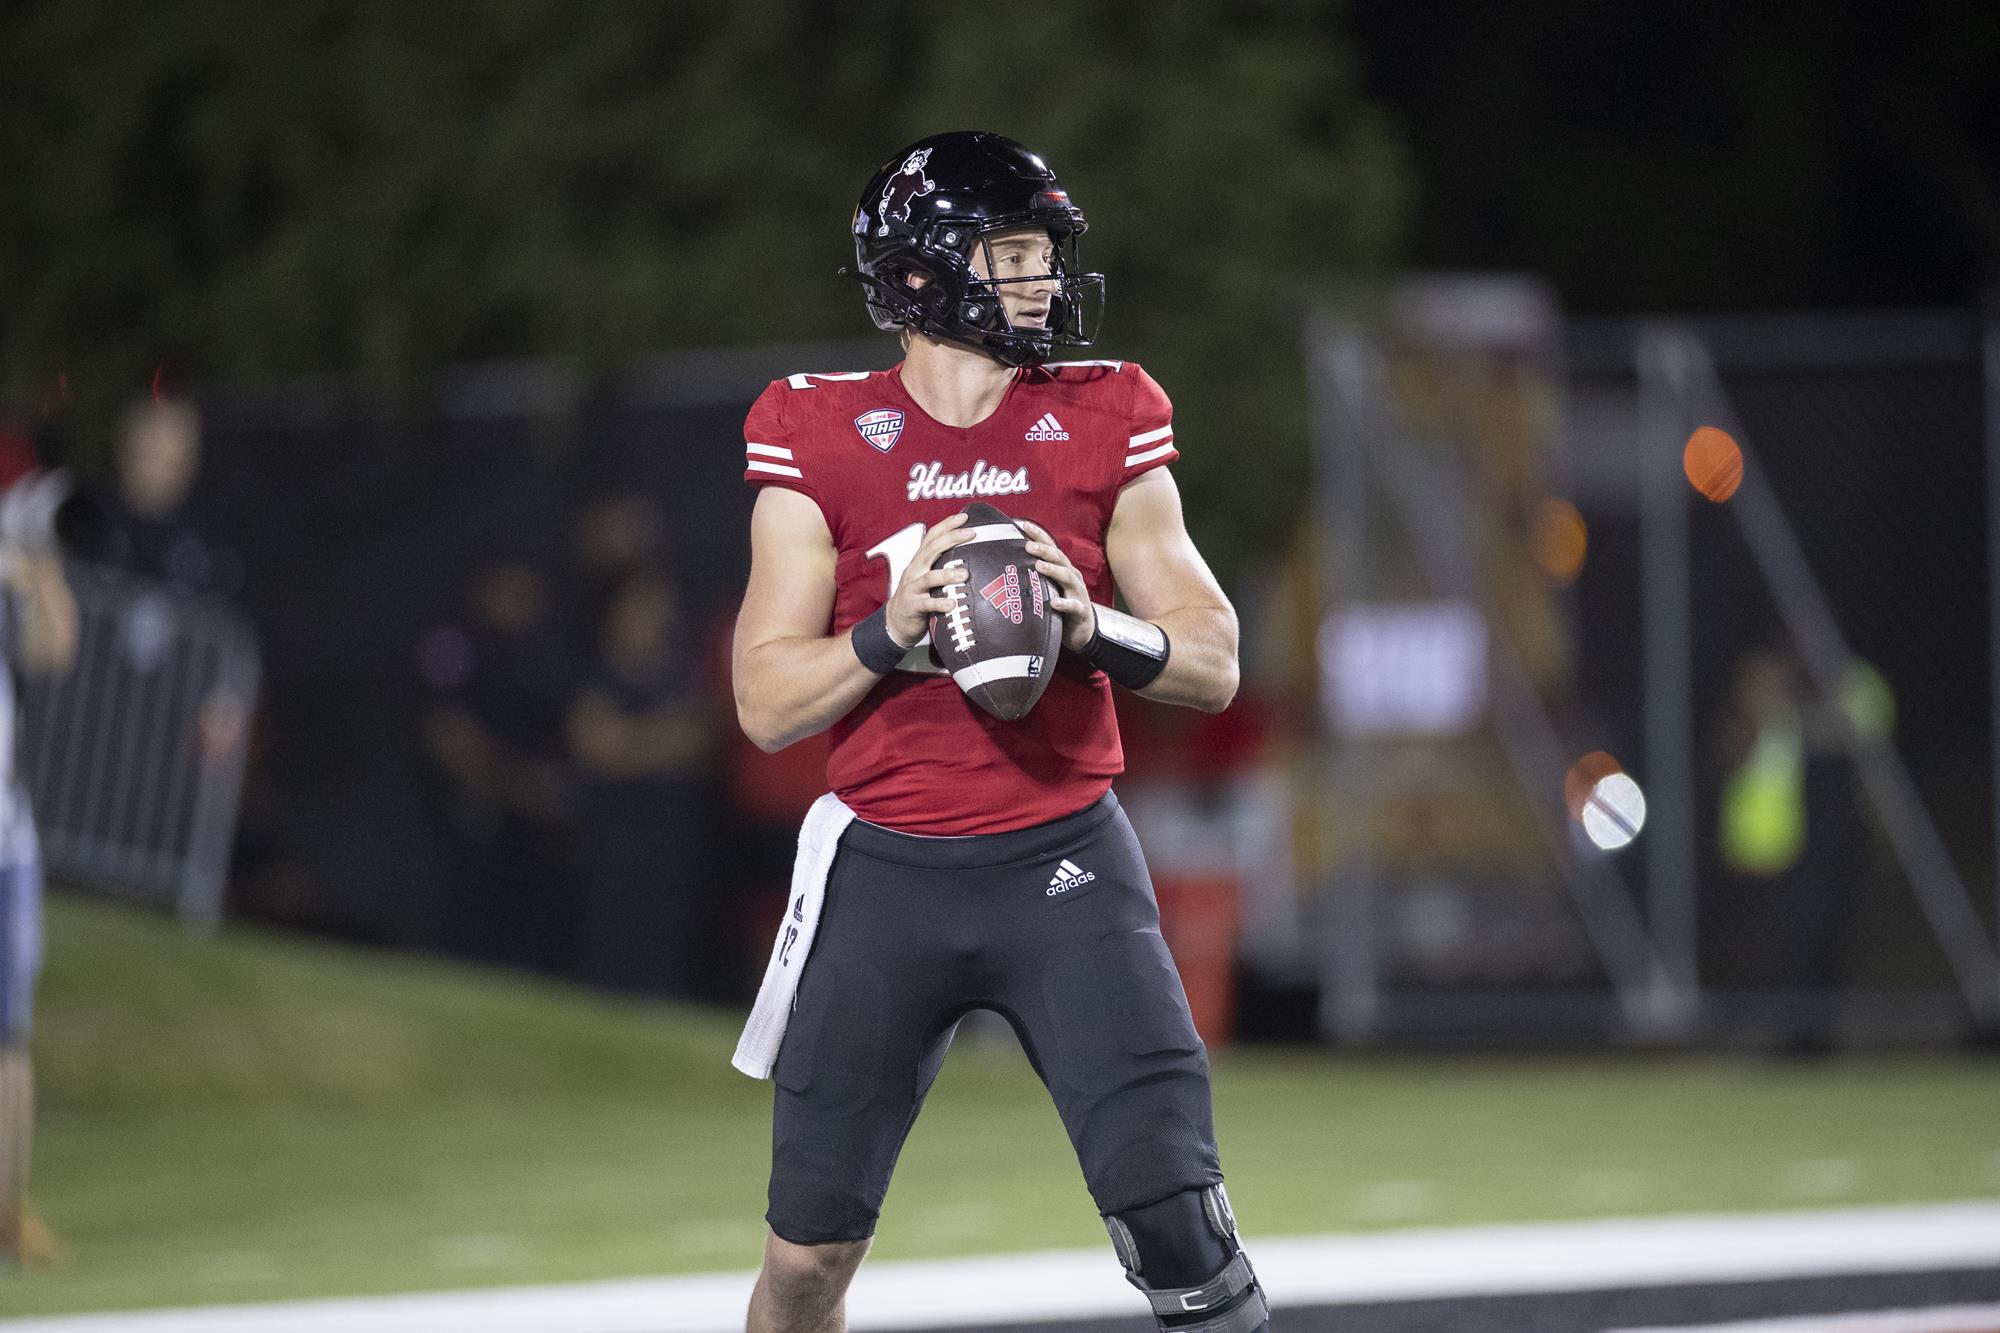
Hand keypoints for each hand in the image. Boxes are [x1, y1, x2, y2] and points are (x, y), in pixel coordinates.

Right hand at [886, 513, 975, 646]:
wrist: (896, 621)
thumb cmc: (918, 596)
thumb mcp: (927, 576)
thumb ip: (942, 565)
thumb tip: (970, 554)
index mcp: (919, 561)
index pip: (932, 537)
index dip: (947, 525)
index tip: (965, 517)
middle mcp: (915, 570)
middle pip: (931, 550)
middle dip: (951, 539)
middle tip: (971, 534)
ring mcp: (912, 588)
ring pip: (929, 578)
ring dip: (947, 574)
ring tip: (964, 574)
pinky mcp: (913, 606)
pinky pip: (927, 604)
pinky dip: (940, 603)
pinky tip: (952, 604)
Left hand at [1018, 519, 1095, 652]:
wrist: (1082, 630)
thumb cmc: (1060, 606)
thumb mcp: (1048, 587)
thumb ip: (1033, 575)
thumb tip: (1006, 564)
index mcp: (1063, 568)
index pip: (1051, 547)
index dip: (1039, 535)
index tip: (1023, 525)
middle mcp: (1071, 576)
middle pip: (1059, 559)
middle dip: (1044, 550)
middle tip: (1028, 546)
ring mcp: (1078, 593)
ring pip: (1067, 578)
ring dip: (1053, 570)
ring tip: (1039, 566)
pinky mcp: (1080, 611)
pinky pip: (1073, 606)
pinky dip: (1064, 603)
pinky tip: (1054, 603)